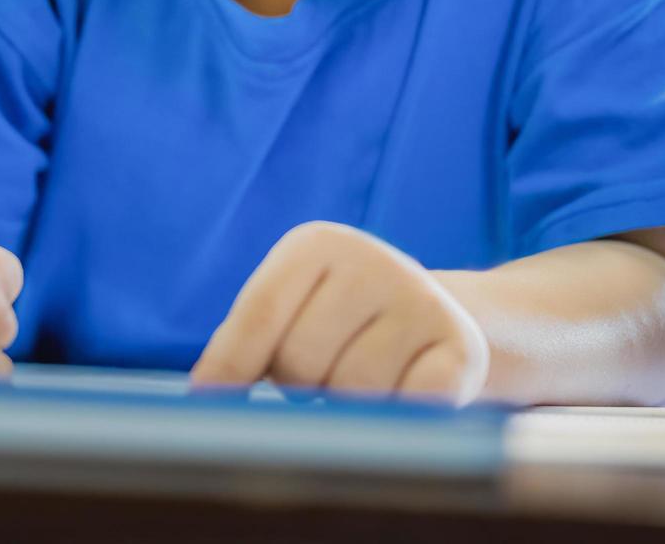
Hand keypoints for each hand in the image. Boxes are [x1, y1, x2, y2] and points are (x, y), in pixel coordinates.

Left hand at [190, 221, 488, 404]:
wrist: (434, 320)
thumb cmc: (336, 326)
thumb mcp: (288, 313)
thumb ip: (242, 347)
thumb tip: (203, 399)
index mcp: (317, 244)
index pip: (259, 313)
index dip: (229, 367)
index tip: (206, 404)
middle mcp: (373, 261)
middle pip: (300, 360)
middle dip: (298, 386)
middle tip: (319, 376)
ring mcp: (422, 303)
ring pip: (352, 392)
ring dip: (346, 408)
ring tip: (358, 384)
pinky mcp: (462, 350)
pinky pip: (410, 406)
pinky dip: (395, 419)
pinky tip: (398, 399)